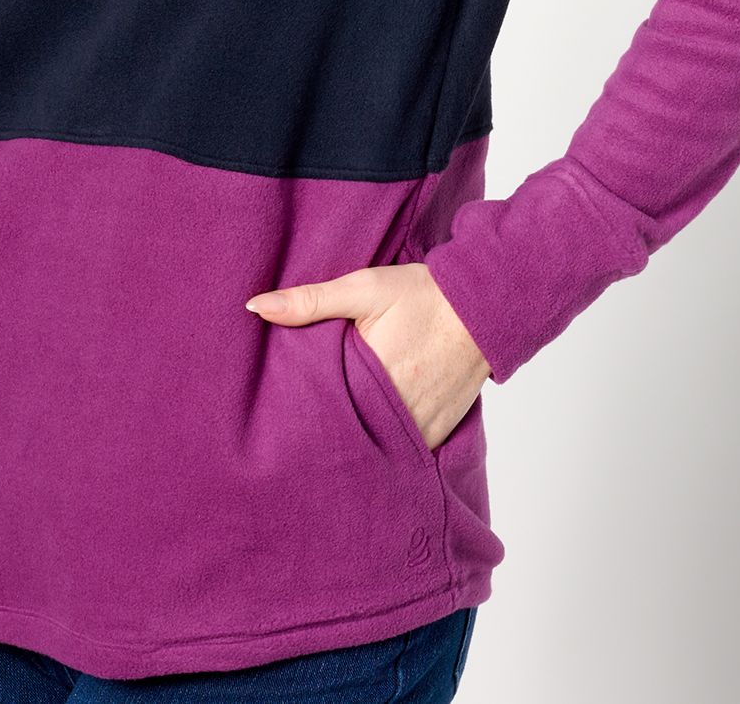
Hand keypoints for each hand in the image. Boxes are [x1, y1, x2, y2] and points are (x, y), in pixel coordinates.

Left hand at [244, 263, 489, 449]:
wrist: (485, 307)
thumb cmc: (423, 295)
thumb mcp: (364, 289)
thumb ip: (310, 301)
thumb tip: (255, 307)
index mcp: (369, 381)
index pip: (318, 413)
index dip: (297, 415)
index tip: (274, 419)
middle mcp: (396, 416)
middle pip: (346, 436)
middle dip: (323, 435)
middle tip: (294, 434)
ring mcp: (419, 431)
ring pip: (375, 450)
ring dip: (357, 443)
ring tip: (330, 437)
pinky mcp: (437, 435)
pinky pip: (403, 451)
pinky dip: (387, 445)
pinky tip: (368, 436)